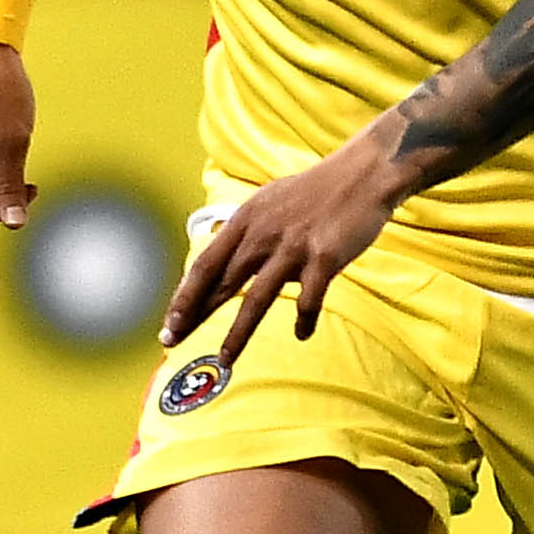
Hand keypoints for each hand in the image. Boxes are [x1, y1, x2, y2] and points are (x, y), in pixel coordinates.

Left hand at [159, 127, 405, 360]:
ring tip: (226, 359)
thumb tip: (229, 261)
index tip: (169, 321)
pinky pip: (309, 299)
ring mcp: (294, 247)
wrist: (364, 174)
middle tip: (172, 342)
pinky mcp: (325, 258)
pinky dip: (304, 319)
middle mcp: (263, 235)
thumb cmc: (318, 190)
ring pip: (258, 299)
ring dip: (239, 333)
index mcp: (247, 221)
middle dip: (194, 317)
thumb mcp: (269, 202)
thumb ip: (248, 231)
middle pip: (222, 284)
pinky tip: (302, 333)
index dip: (184, 295)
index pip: (205, 264)